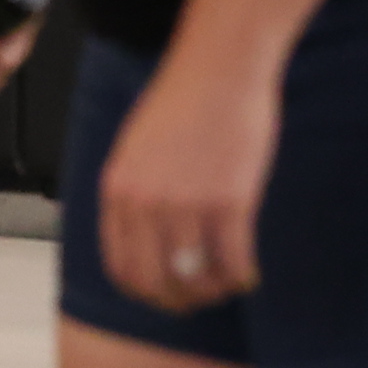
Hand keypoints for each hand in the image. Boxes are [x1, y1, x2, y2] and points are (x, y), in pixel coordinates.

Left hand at [96, 57, 276, 311]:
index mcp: (118, 190)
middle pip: (155, 282)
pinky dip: (242, 276)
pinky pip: (234, 262)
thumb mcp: (136, 148)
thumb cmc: (184, 102)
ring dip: (215, 290)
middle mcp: (146, 203)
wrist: (220, 68)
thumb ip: (135, 193)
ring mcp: (187, 204)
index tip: (164, 294)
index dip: (144, 291)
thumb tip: (146, 241)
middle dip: (178, 300)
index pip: (120, 265)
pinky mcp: (229, 201)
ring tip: (227, 282)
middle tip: (200, 299)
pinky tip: (249, 273)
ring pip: (197, 277)